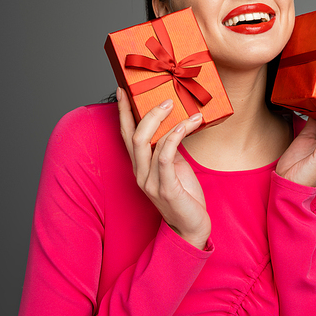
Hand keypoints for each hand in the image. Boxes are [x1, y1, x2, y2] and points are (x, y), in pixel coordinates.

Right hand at [118, 88, 210, 248]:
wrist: (191, 226)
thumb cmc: (184, 193)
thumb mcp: (174, 165)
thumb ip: (167, 146)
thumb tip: (174, 120)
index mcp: (139, 165)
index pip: (125, 134)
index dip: (123, 112)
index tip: (124, 89)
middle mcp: (140, 172)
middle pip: (133, 135)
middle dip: (146, 112)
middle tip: (165, 97)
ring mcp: (150, 181)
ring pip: (147, 142)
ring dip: (166, 121)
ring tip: (184, 108)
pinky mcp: (165, 188)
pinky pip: (165, 155)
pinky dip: (175, 136)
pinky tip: (187, 125)